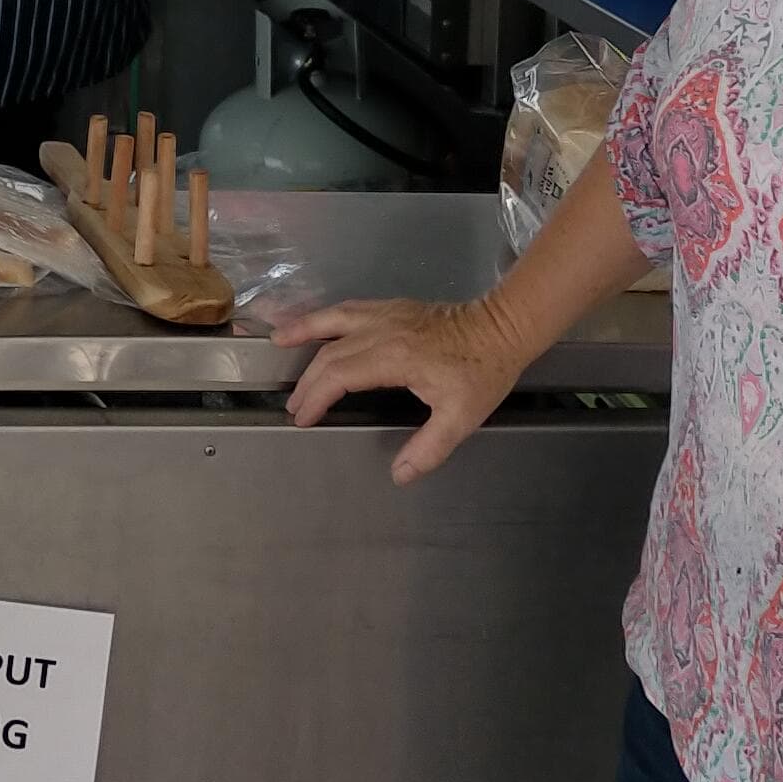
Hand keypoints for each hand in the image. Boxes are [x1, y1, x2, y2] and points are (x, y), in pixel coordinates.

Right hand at [275, 294, 528, 482]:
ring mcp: (387, 313)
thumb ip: (428, 449)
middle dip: (308, 380)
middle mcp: (382, 330)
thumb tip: (398, 475)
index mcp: (394, 356)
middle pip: (331, 353)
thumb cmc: (482, 373)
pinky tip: (318, 322)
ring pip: (334, 318)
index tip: (304, 417)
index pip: (339, 376)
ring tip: (277, 337)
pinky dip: (327, 315)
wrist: (504, 328)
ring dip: (304, 329)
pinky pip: (350, 308)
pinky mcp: (394, 306)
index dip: (317, 398)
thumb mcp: (460, 418)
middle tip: (294, 404)